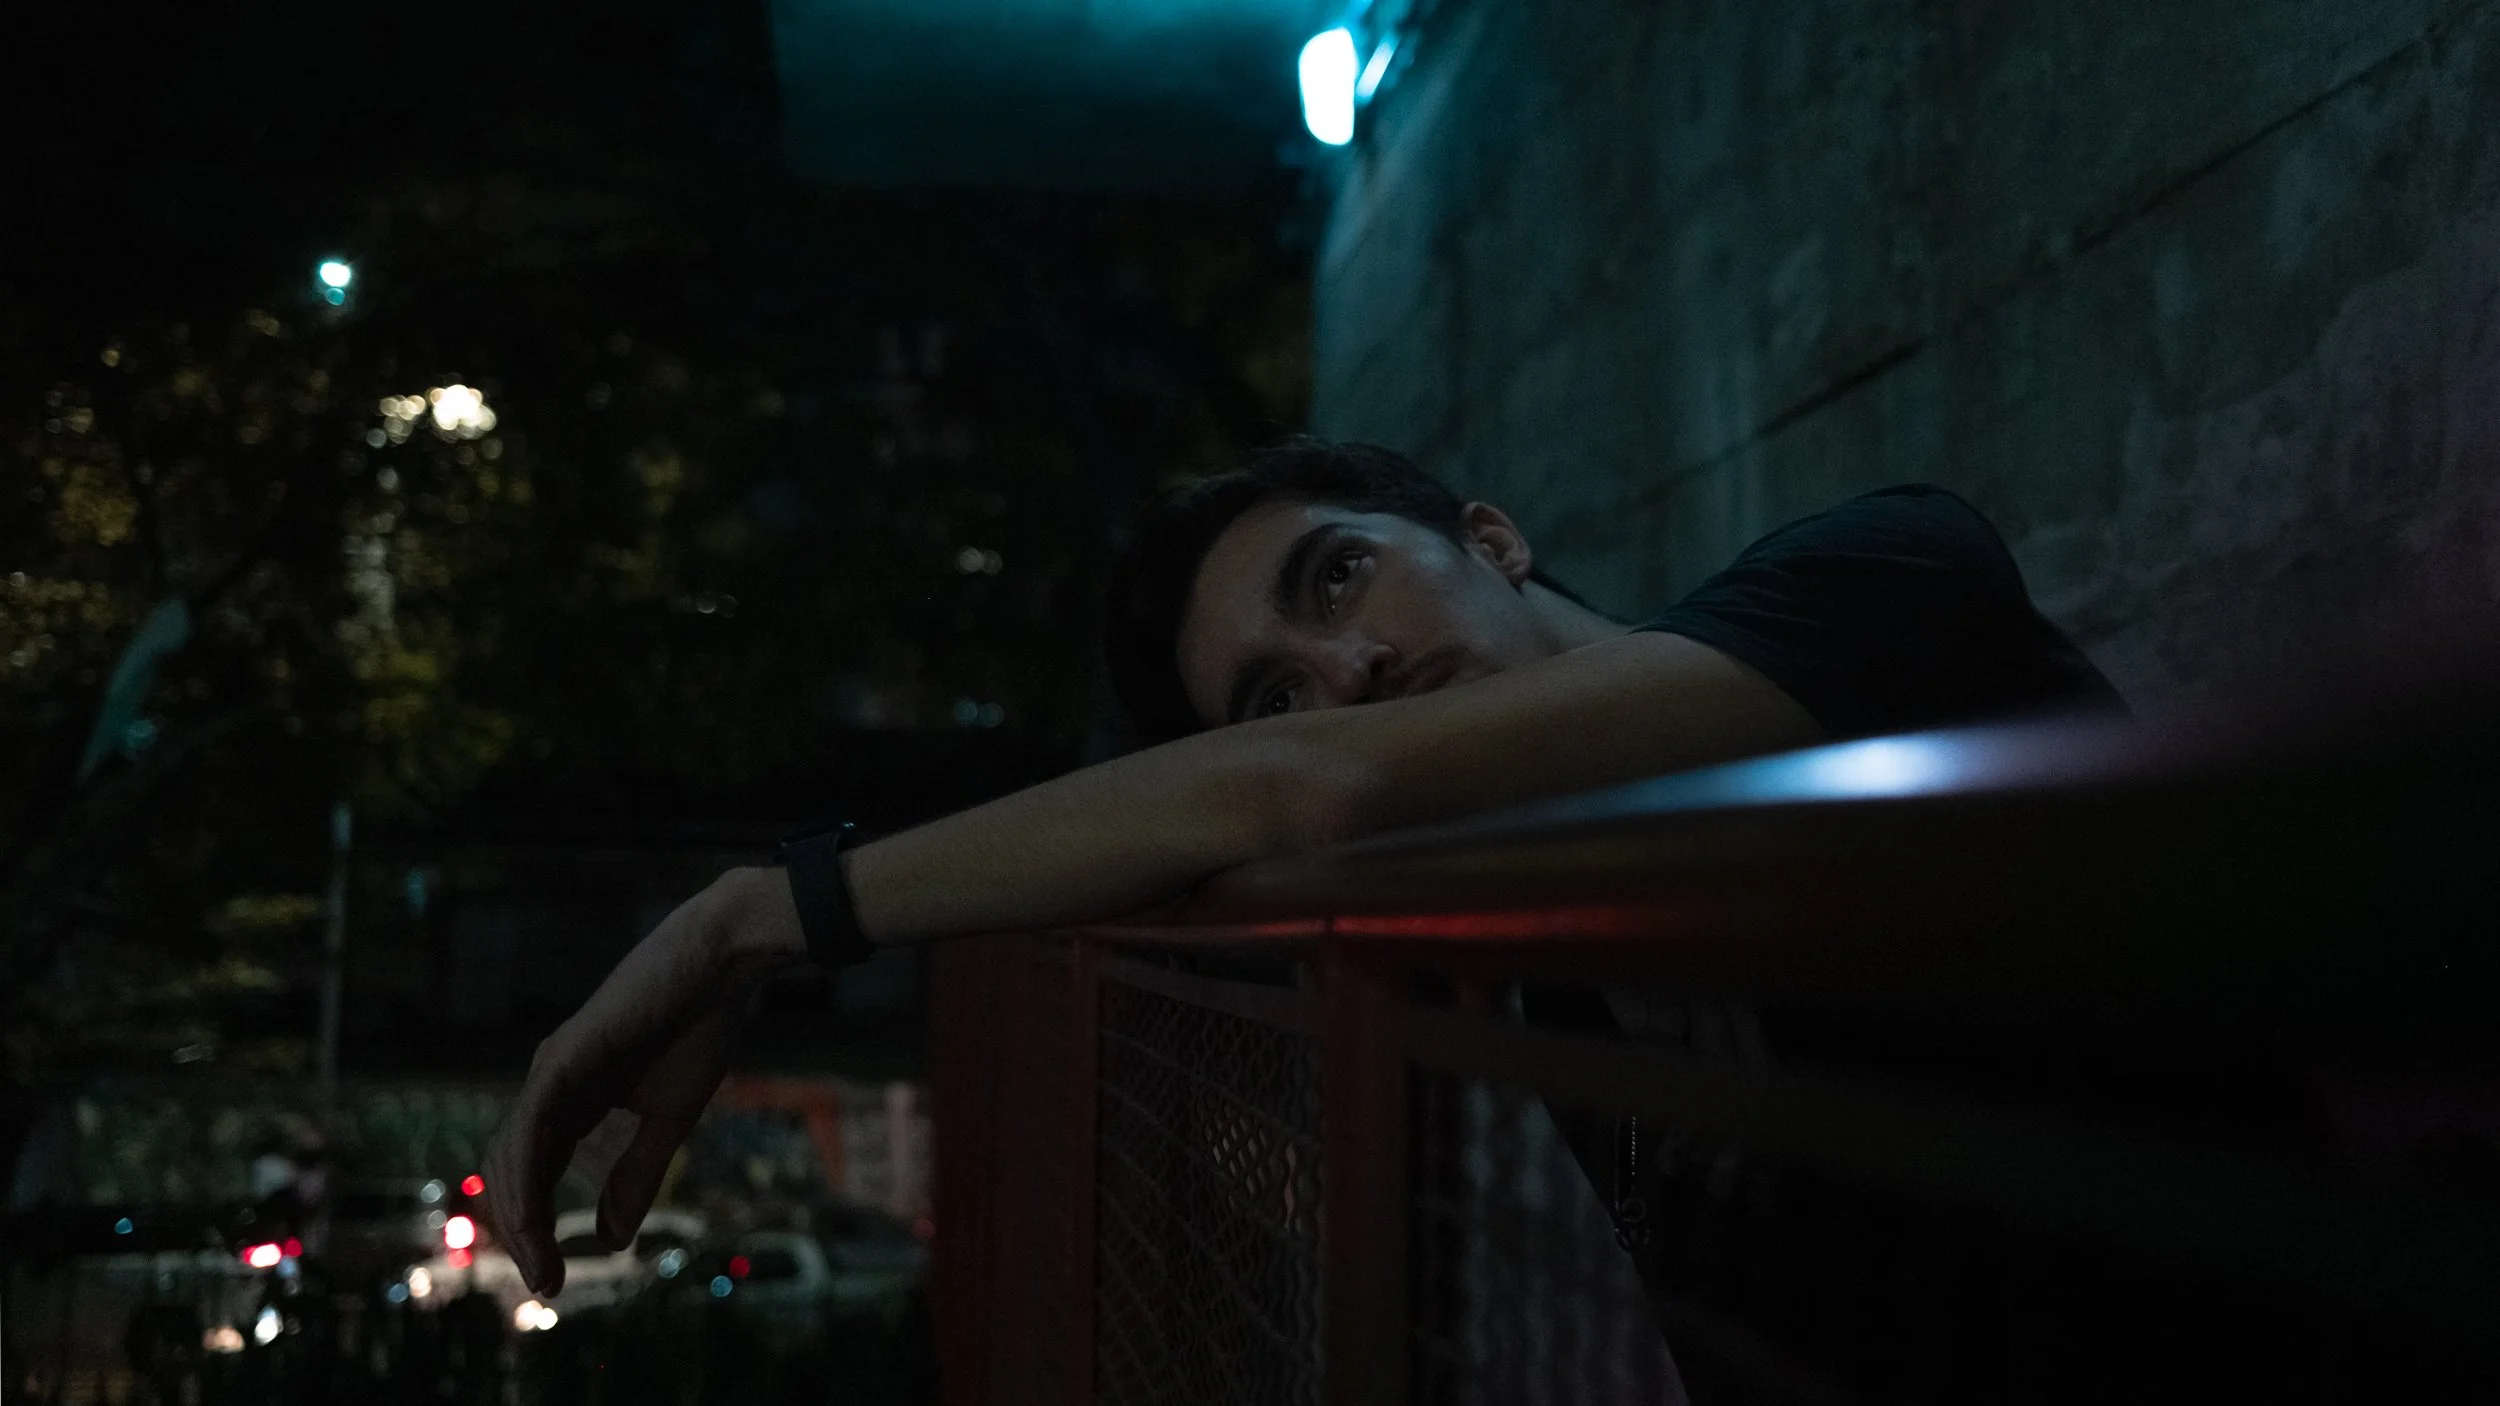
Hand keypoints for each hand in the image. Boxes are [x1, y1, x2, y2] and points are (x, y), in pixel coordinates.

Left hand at [481, 866, 802, 1295]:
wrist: (721, 966)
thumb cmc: (700, 1028)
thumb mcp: (669, 1121)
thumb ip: (637, 1175)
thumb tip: (611, 1240)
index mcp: (573, 1100)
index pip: (534, 1173)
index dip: (537, 1228)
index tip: (555, 1281)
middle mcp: (550, 1087)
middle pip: (510, 1171)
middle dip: (521, 1234)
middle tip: (546, 1285)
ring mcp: (551, 1071)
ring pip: (511, 1156)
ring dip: (519, 1217)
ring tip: (542, 1265)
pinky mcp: (562, 1060)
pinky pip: (529, 1130)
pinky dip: (525, 1178)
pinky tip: (532, 1218)